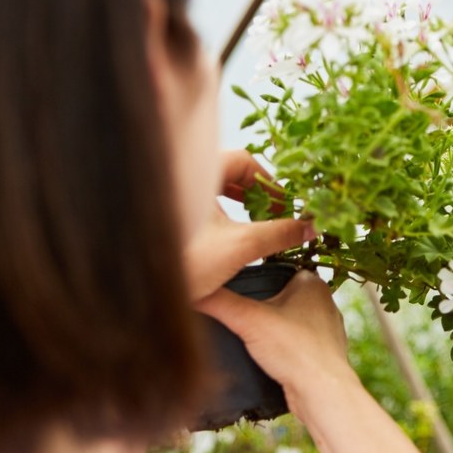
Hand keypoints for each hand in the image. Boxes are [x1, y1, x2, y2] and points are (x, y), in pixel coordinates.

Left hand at [184, 150, 313, 300]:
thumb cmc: (185, 261)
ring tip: (257, 227)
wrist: (140, 292)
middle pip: (230, 173)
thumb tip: (311, 226)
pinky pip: (203, 205)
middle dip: (257, 194)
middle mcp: (182, 179)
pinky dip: (225, 215)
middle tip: (274, 216)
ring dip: (242, 206)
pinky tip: (233, 237)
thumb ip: (280, 234)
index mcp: (197, 172)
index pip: (244, 160)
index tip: (284, 206)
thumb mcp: (241, 246)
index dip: (269, 182)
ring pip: (217, 190)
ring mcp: (173, 198)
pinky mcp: (169, 217)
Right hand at [194, 270, 352, 417]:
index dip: (253, 277)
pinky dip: (280, 346)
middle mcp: (323, 301)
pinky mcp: (321, 352)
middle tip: (235, 312)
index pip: (275, 268)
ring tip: (246, 334)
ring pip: (288, 320)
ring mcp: (325, 328)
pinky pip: (295, 341)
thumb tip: (189, 287)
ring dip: (270, 327)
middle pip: (280, 295)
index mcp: (311, 282)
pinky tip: (265, 354)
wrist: (322, 392)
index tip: (232, 286)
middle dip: (259, 303)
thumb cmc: (295, 350)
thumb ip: (219, 301)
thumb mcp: (248, 320)